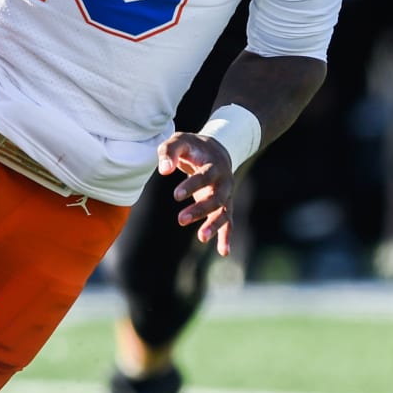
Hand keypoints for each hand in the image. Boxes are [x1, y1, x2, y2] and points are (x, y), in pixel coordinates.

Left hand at [157, 133, 235, 256]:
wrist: (216, 151)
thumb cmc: (192, 147)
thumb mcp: (179, 141)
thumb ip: (169, 152)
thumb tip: (164, 170)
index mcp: (214, 165)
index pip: (205, 176)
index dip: (192, 185)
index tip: (176, 195)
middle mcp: (224, 181)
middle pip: (217, 197)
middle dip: (200, 209)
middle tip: (180, 219)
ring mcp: (226, 195)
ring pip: (224, 212)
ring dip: (214, 225)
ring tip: (201, 238)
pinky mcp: (224, 205)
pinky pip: (228, 222)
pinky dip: (226, 237)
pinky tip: (224, 251)